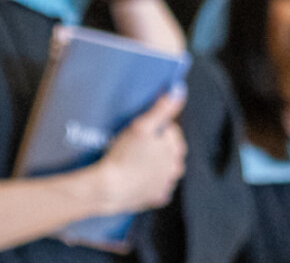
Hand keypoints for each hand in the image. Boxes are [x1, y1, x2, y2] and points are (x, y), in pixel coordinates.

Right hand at [89, 90, 186, 214]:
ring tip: (131, 161)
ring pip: (161, 168)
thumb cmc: (123, 157)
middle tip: (132, 145)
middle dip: (154, 146)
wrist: (109, 189)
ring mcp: (167, 184)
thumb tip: (180, 90)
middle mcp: (176, 168)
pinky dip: (146, 182)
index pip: (170, 131)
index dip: (154, 128)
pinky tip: (133, 177)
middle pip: (167, 150)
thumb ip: (162, 108)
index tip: (139, 131)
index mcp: (176, 149)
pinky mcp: (157, 198)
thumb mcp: (141, 126)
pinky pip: (154, 186)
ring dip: (151, 164)